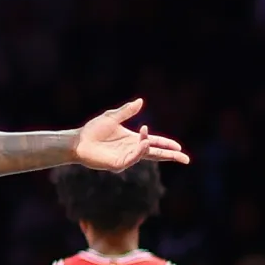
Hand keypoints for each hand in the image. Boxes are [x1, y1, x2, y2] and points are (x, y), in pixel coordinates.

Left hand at [73, 99, 189, 170]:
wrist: (78, 140)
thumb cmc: (93, 130)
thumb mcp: (112, 117)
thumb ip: (127, 111)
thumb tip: (141, 101)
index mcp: (132, 140)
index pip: (154, 143)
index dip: (166, 144)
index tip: (179, 147)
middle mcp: (132, 150)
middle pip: (155, 154)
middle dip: (170, 156)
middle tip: (186, 159)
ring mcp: (126, 158)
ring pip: (145, 155)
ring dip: (151, 148)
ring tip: (154, 143)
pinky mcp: (118, 164)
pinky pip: (133, 158)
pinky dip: (140, 152)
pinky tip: (144, 144)